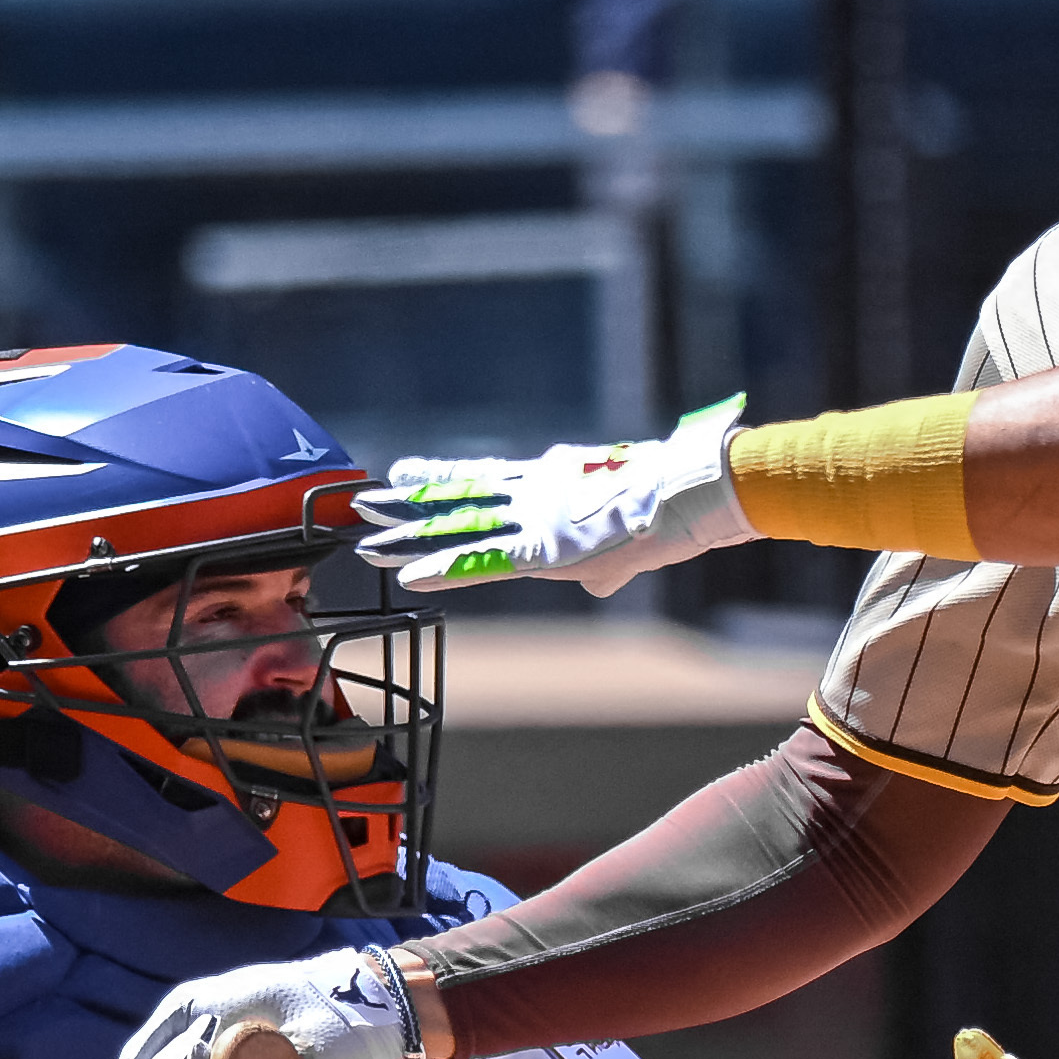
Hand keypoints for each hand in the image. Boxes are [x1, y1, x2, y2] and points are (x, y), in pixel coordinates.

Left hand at [357, 396, 753, 597]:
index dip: (442, 479)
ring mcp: (535, 518)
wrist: (692, 496)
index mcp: (551, 486)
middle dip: (410, 507)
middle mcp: (533, 496)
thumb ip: (604, 568)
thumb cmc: (672, 512)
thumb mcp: (630, 550)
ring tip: (366, 534)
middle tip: (365, 506)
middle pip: (459, 500)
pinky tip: (408, 576)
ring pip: (460, 526)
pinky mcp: (545, 549)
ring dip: (411, 534)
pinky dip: (446, 569)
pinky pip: (484, 560)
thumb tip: (599, 583)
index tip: (405, 475)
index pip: (484, 480)